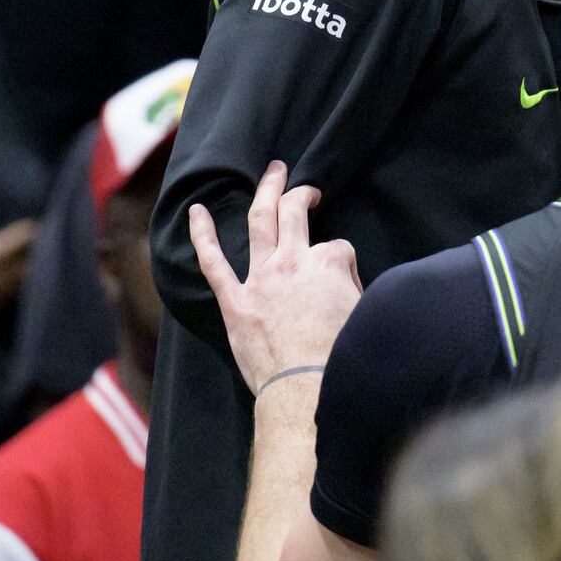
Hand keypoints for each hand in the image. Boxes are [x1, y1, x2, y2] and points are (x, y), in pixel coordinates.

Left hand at [189, 162, 362, 393]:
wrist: (306, 387)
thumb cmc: (340, 357)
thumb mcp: (365, 315)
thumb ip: (354, 292)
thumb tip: (346, 289)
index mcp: (330, 264)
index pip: (339, 248)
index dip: (343, 267)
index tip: (343, 290)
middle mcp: (294, 261)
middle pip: (295, 212)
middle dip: (301, 194)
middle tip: (307, 188)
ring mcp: (261, 278)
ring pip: (259, 220)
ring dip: (265, 192)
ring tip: (271, 173)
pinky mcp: (235, 301)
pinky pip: (213, 261)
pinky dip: (202, 235)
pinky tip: (196, 212)